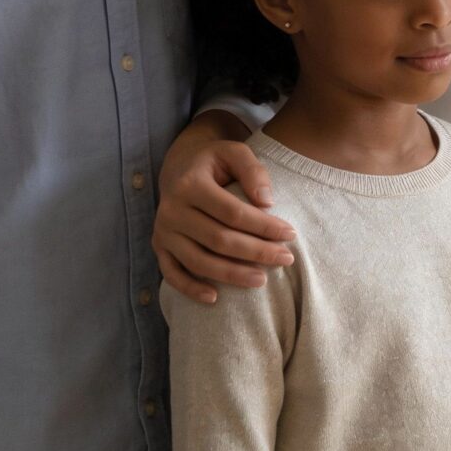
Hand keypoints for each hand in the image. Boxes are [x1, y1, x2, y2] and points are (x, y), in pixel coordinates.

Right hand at [152, 113, 294, 303]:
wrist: (179, 167)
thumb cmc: (214, 162)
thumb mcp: (234, 152)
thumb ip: (253, 170)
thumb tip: (267, 202)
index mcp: (190, 184)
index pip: (233, 212)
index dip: (263, 226)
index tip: (290, 234)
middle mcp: (171, 210)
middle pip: (219, 240)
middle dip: (256, 252)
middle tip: (286, 259)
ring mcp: (163, 232)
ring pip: (199, 261)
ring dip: (232, 274)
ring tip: (262, 280)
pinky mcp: (160, 247)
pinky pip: (172, 274)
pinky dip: (191, 288)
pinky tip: (214, 298)